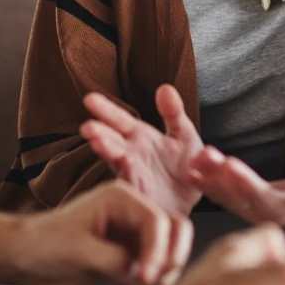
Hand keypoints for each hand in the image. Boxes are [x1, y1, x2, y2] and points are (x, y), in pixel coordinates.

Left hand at [13, 180, 191, 284]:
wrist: (24, 257)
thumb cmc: (44, 245)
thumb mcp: (79, 253)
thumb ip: (116, 261)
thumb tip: (143, 275)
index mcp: (120, 197)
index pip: (158, 221)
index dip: (157, 251)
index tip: (144, 279)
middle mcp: (133, 211)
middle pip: (175, 229)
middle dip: (170, 257)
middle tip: (150, 284)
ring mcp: (134, 233)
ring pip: (170, 249)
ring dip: (164, 271)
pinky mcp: (131, 253)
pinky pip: (157, 266)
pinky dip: (153, 280)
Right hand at [80, 84, 203, 216]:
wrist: (197, 197)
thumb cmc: (185, 164)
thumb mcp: (184, 134)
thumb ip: (173, 113)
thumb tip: (164, 87)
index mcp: (140, 137)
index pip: (119, 120)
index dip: (106, 110)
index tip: (90, 99)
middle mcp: (131, 154)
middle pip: (112, 140)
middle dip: (99, 134)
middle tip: (88, 127)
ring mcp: (135, 175)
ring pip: (118, 162)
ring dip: (108, 153)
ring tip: (97, 143)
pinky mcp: (143, 196)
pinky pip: (133, 186)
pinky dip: (128, 178)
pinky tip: (124, 167)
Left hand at [192, 147, 284, 230]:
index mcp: (281, 213)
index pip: (259, 198)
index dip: (244, 182)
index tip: (231, 165)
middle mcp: (260, 214)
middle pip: (236, 195)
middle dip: (220, 176)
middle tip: (207, 156)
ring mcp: (248, 208)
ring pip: (224, 193)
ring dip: (209, 175)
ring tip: (196, 157)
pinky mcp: (242, 200)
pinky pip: (220, 191)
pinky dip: (206, 180)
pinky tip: (191, 168)